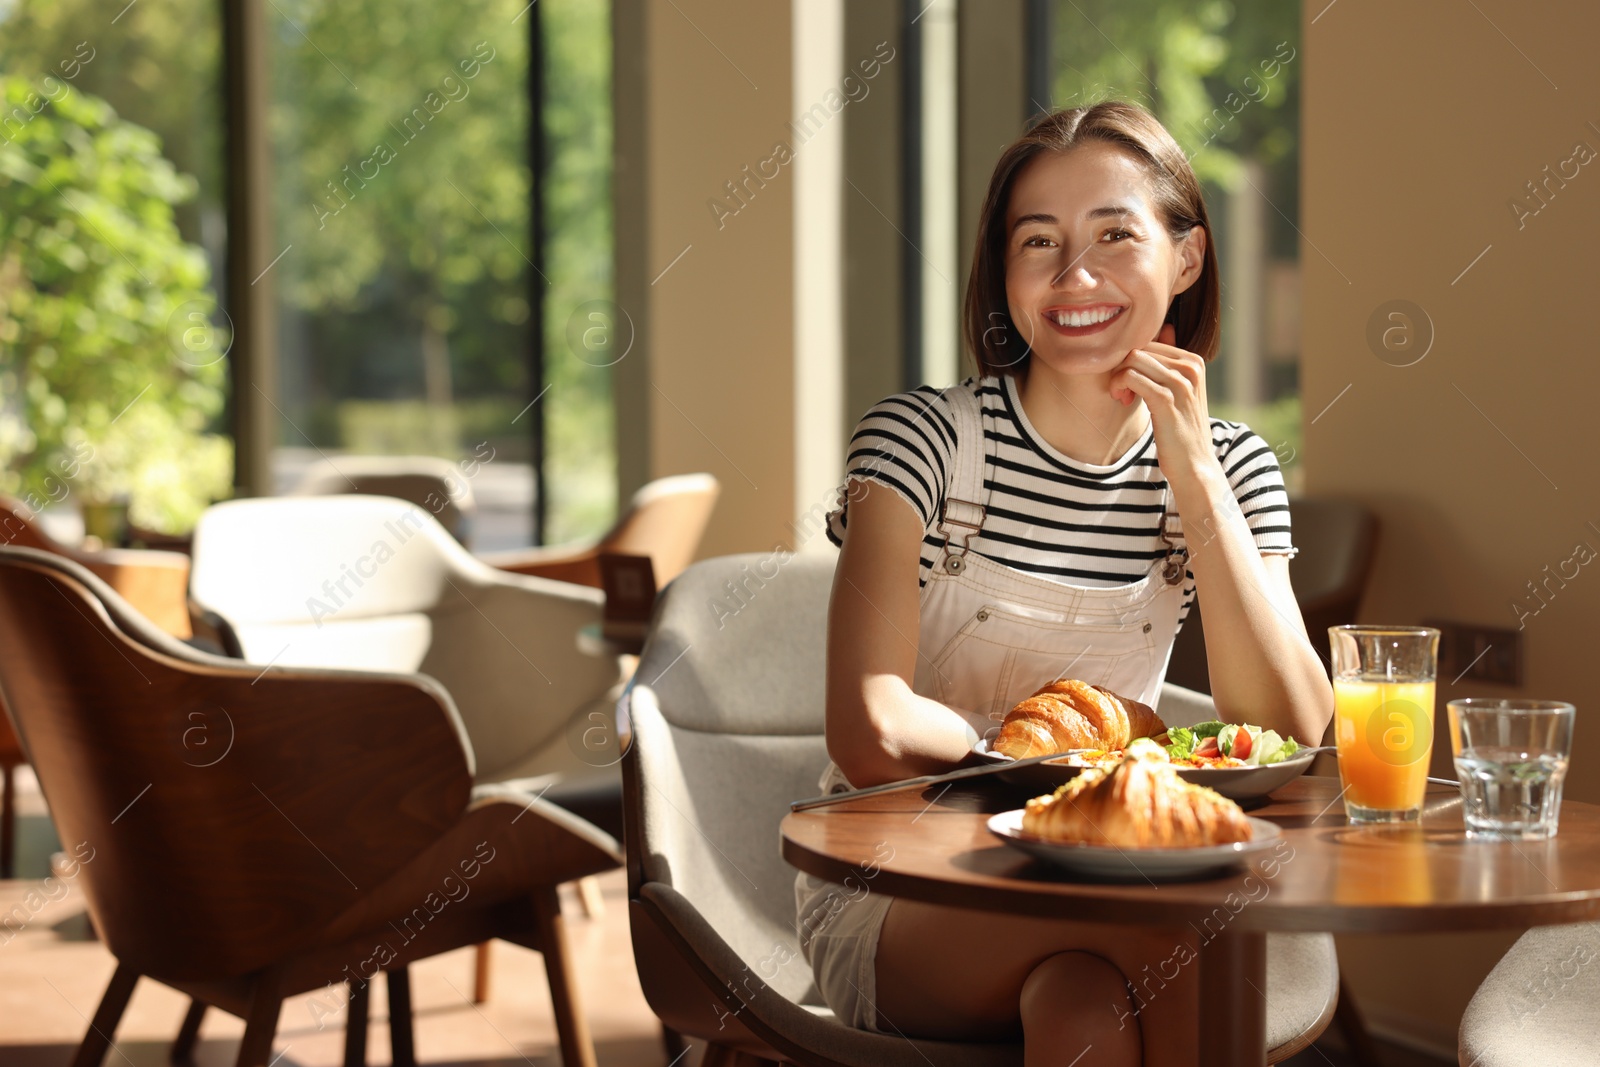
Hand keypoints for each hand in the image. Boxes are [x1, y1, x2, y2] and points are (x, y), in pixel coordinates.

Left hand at [1108, 322, 1220, 494]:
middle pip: (1140, 348)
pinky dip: (1119, 385)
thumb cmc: (1181, 429)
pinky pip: (1131, 376)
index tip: (1129, 383)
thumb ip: (1169, 363)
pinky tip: (1122, 400)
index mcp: (1194, 361)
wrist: (1194, 464)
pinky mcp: (1166, 399)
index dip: (1133, 359)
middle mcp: (1190, 367)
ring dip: (1118, 377)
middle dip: (1123, 367)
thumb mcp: (1179, 391)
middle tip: (1122, 391)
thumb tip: (1165, 328)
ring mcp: (1180, 382)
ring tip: (1122, 396)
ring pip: (1133, 359)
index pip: (1149, 342)